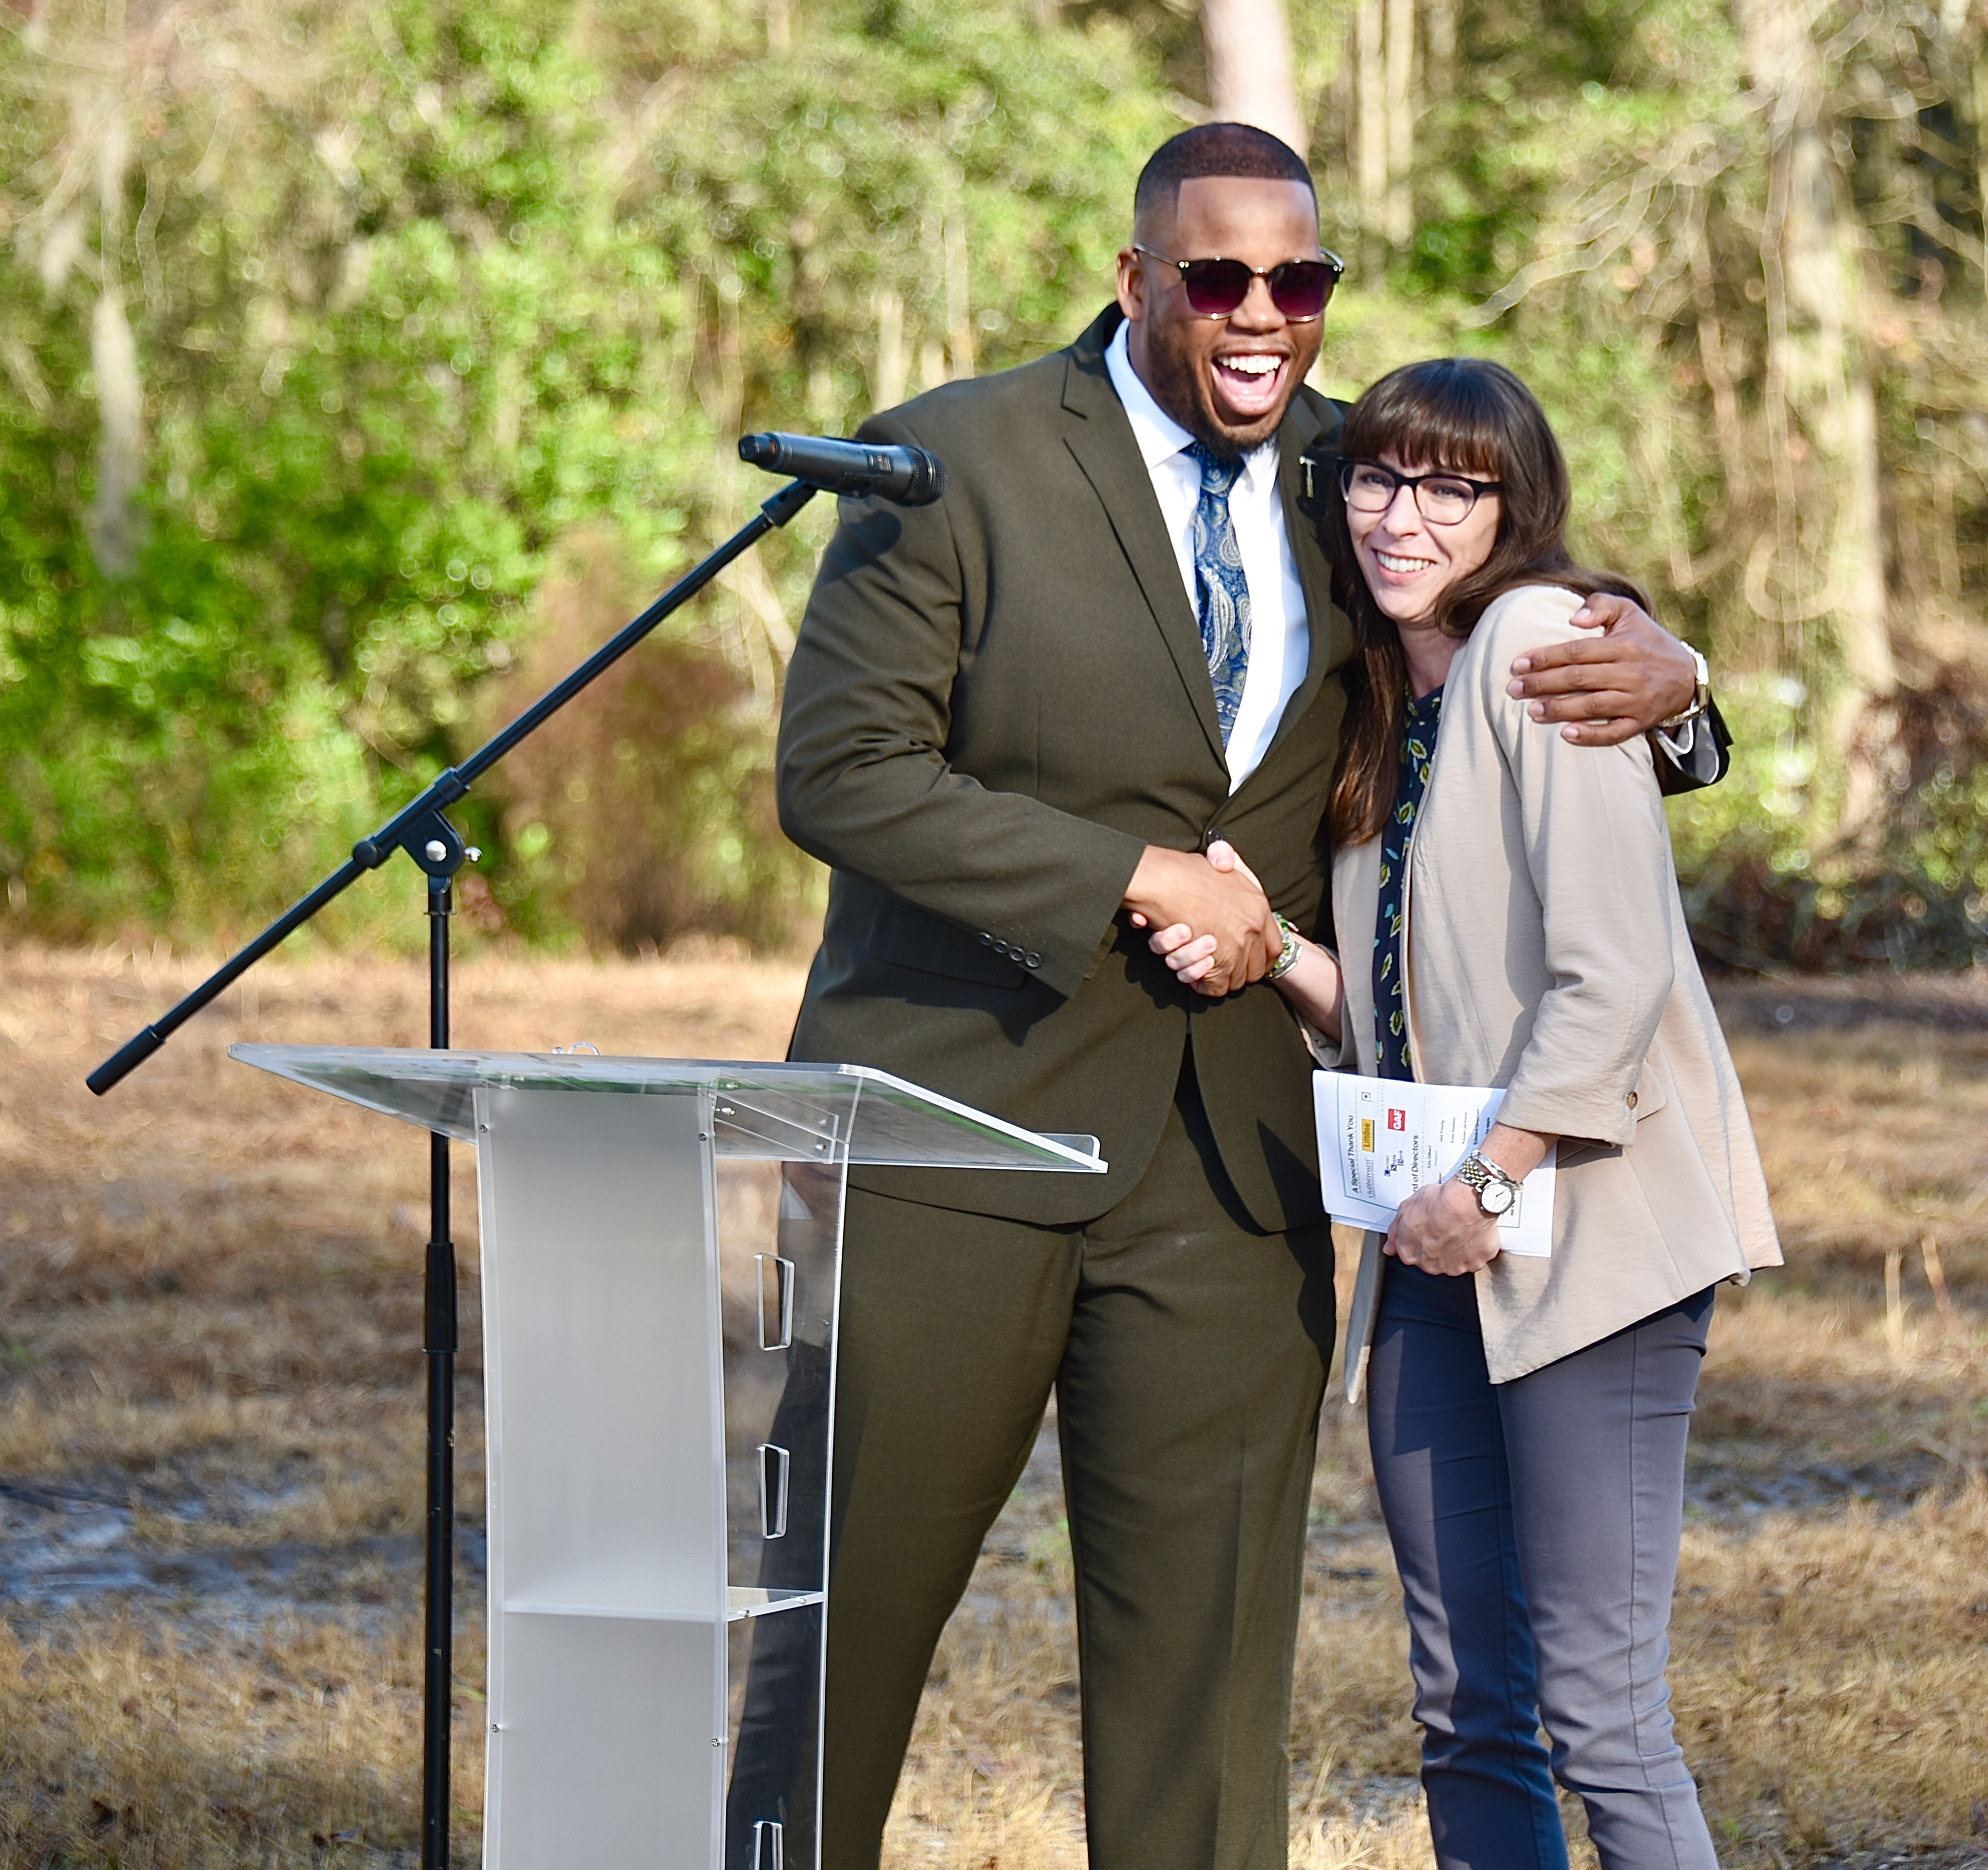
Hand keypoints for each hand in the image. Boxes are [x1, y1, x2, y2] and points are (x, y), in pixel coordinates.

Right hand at [1123, 845, 1278, 994]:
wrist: (1160, 881)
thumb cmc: (1181, 870)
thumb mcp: (1214, 859)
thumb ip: (1225, 858)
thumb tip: (1223, 858)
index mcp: (1258, 906)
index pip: (1276, 946)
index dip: (1261, 957)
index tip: (1246, 959)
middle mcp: (1253, 929)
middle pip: (1256, 969)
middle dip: (1235, 970)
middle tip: (1213, 962)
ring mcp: (1237, 948)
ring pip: (1235, 980)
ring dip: (1212, 973)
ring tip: (1195, 957)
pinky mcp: (1216, 964)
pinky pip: (1215, 988)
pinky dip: (1200, 981)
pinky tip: (1190, 967)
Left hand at [1385, 1177, 1501, 1275]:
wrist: (1469, 1202)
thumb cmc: (1440, 1203)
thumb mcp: (1406, 1209)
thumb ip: (1396, 1232)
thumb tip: (1389, 1248)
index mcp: (1410, 1253)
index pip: (1409, 1253)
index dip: (1417, 1238)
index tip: (1424, 1229)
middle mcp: (1431, 1265)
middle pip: (1430, 1259)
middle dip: (1435, 1246)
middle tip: (1442, 1226)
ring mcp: (1454, 1266)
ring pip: (1452, 1261)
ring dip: (1455, 1249)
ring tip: (1459, 1228)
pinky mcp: (1475, 1263)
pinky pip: (1473, 1258)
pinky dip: (1474, 1249)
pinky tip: (1472, 1233)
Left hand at [1505, 592, 1697, 746]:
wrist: (1687, 676)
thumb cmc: (1647, 641)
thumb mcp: (1630, 613)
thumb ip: (1601, 605)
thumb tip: (1574, 618)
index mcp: (1624, 645)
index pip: (1577, 651)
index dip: (1546, 658)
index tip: (1519, 664)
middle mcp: (1631, 673)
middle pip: (1579, 679)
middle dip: (1542, 684)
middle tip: (1514, 689)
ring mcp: (1637, 700)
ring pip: (1592, 706)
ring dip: (1559, 709)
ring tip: (1532, 711)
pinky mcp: (1641, 722)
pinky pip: (1614, 733)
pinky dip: (1590, 735)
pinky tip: (1566, 734)